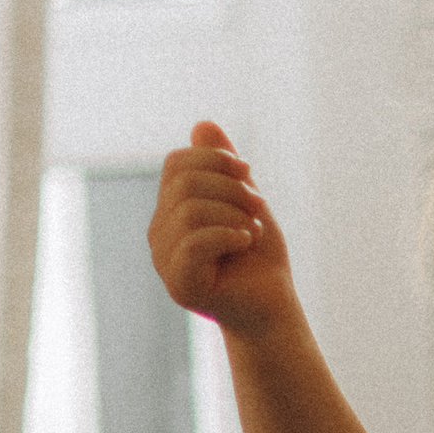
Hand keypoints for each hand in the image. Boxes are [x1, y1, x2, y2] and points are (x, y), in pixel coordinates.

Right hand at [148, 122, 297, 339]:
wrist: (273, 309)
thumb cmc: (260, 259)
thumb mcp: (246, 201)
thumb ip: (224, 167)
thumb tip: (203, 124)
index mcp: (171, 210)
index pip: (176, 163)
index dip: (214, 159)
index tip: (249, 174)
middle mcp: (160, 234)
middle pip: (183, 183)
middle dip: (231, 187)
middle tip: (259, 207)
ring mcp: (164, 261)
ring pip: (189, 210)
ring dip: (234, 213)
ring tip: (253, 230)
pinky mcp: (178, 285)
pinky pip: (194, 241)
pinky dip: (228, 234)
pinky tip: (246, 243)